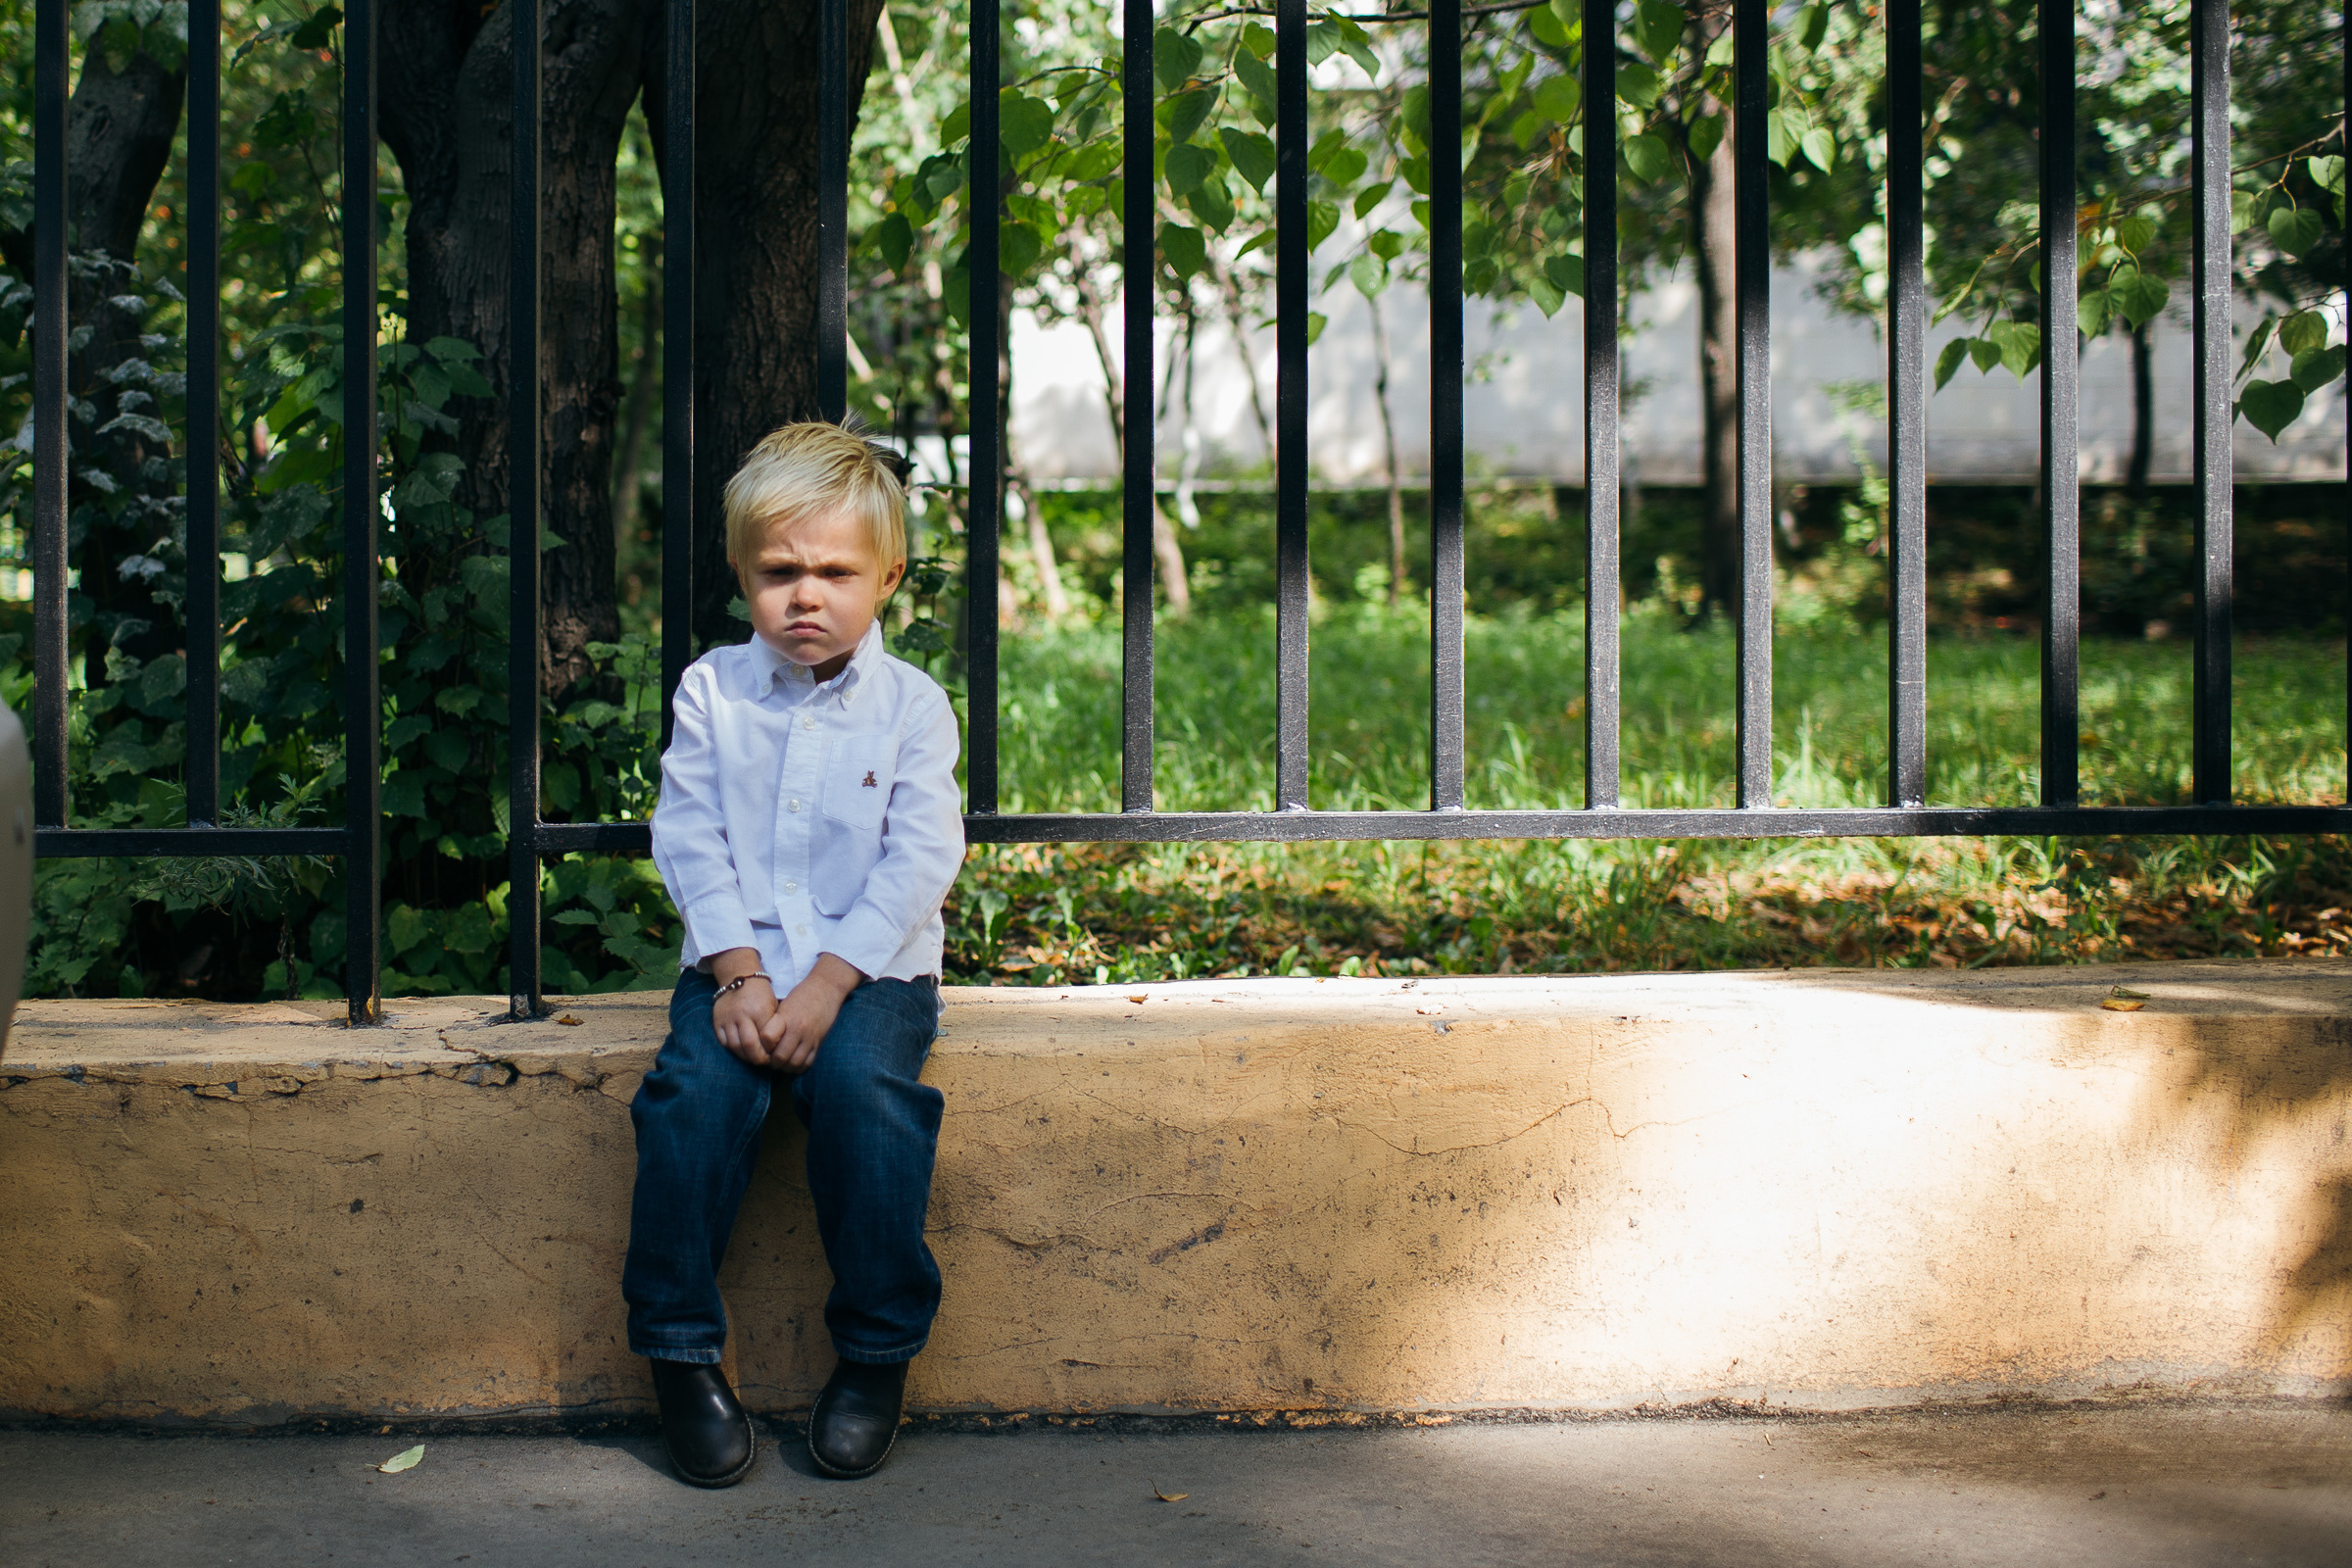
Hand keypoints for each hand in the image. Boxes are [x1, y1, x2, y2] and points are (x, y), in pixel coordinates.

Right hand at [709, 948, 778, 1065]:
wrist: (740, 977)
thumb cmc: (761, 994)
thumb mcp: (773, 1006)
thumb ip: (773, 1026)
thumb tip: (777, 1049)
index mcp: (759, 1011)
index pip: (765, 1039)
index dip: (770, 1051)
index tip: (774, 1057)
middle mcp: (742, 1015)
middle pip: (748, 1045)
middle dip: (757, 1058)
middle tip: (763, 1062)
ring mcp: (727, 1018)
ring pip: (734, 1046)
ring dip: (744, 1057)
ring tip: (752, 1059)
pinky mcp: (717, 1021)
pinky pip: (723, 1042)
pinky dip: (732, 1050)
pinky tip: (741, 1051)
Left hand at [752, 953, 864, 1073]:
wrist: (826, 988)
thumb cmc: (801, 995)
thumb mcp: (783, 1006)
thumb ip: (773, 1023)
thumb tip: (762, 1043)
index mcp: (785, 1018)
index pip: (767, 1039)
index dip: (762, 1046)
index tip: (761, 1047)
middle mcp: (798, 1029)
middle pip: (780, 1056)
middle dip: (773, 1062)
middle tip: (770, 1061)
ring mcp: (810, 1037)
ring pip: (794, 1063)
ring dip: (785, 1067)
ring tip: (781, 1064)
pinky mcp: (819, 1042)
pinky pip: (808, 1063)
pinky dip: (799, 1067)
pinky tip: (794, 1063)